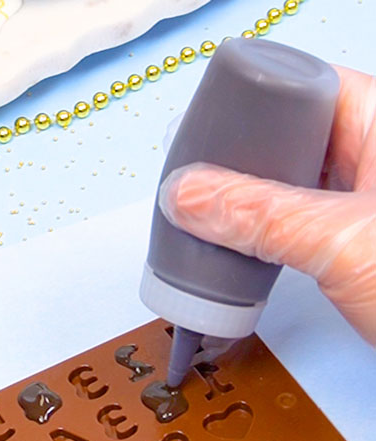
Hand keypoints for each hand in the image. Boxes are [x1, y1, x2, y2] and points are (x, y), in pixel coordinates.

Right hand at [158, 65, 375, 345]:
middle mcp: (374, 158)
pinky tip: (238, 245)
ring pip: (289, 183)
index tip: (202, 136)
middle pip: (290, 136)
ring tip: (206, 215)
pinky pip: (294, 222)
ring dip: (247, 203)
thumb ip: (260, 215)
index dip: (251, 106)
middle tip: (196, 182)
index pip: (305, 90)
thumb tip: (188, 194)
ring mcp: (364, 201)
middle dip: (240, 160)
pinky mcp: (353, 242)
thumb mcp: (343, 241)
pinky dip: (262, 234)